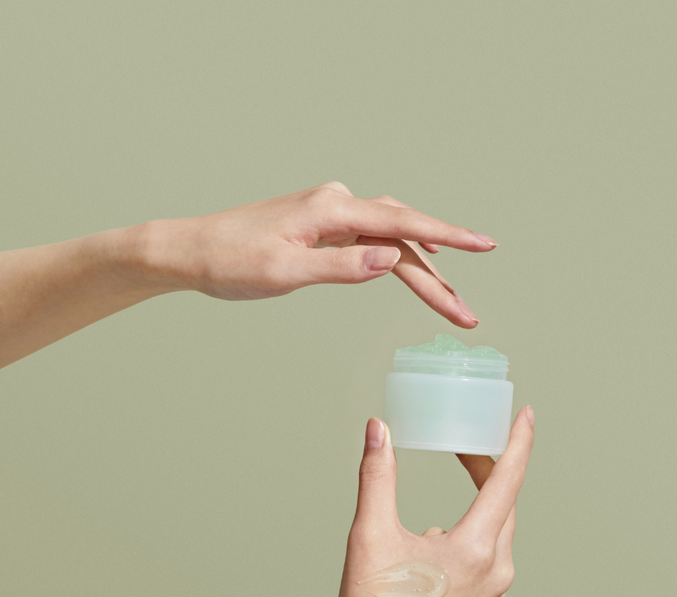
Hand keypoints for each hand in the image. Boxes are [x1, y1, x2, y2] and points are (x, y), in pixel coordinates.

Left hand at [153, 181, 496, 326]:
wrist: (192, 250)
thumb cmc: (230, 263)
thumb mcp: (285, 273)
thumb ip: (341, 266)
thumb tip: (392, 259)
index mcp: (330, 211)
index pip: (403, 223)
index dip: (449, 236)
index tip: (484, 245)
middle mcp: (336, 204)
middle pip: (404, 234)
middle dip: (439, 275)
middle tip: (466, 314)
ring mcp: (329, 213)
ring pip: (391, 236)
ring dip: (422, 268)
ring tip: (450, 299)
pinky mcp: (322, 226)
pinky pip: (371, 236)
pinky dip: (397, 251)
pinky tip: (414, 257)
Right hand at [220, 408, 534, 596]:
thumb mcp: (371, 535)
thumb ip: (377, 476)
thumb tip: (377, 429)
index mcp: (477, 549)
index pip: (508, 480)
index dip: (518, 441)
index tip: (527, 414)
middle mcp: (496, 572)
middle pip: (504, 504)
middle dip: (488, 469)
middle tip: (463, 447)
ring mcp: (492, 596)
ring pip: (496, 532)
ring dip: (479, 503)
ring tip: (453, 486)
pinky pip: (486, 559)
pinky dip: (470, 535)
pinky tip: (435, 542)